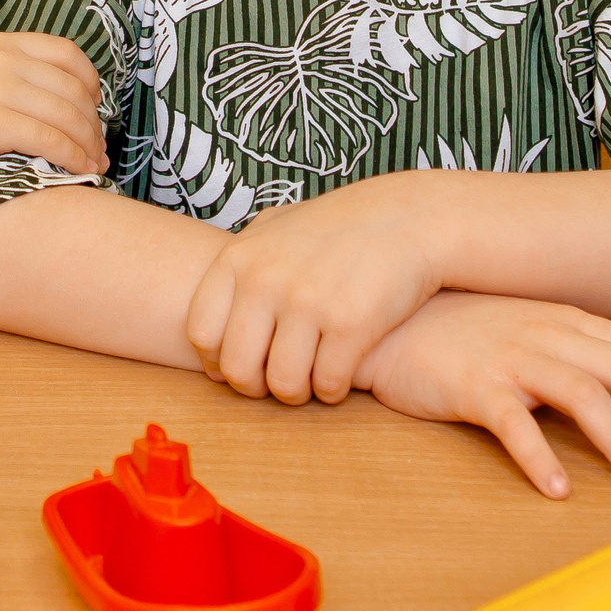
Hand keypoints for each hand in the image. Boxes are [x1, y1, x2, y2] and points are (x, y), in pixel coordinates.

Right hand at [0, 31, 107, 179]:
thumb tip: (8, 45)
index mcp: (1, 42)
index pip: (66, 53)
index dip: (89, 81)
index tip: (95, 105)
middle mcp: (5, 60)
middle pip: (72, 90)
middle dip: (93, 122)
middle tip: (99, 147)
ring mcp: (0, 89)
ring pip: (66, 115)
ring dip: (88, 144)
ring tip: (95, 165)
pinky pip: (49, 139)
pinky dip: (73, 157)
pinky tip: (80, 172)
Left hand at [186, 175, 440, 406]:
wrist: (408, 217)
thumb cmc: (338, 228)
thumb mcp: (276, 228)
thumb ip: (240, 267)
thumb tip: (204, 327)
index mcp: (239, 258)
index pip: (202, 333)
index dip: (218, 360)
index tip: (242, 364)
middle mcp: (266, 280)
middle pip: (238, 367)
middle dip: (256, 387)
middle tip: (278, 381)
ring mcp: (308, 302)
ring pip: (284, 385)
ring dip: (298, 393)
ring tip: (311, 380)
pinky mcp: (350, 324)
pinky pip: (329, 384)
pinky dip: (333, 390)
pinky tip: (341, 374)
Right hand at [355, 291, 610, 498]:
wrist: (387, 321)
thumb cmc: (459, 331)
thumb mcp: (526, 326)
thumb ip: (571, 348)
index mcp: (564, 319)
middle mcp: (545, 333)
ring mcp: (509, 357)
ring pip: (583, 395)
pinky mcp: (471, 386)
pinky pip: (515, 424)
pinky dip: (541, 457)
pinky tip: (556, 488)